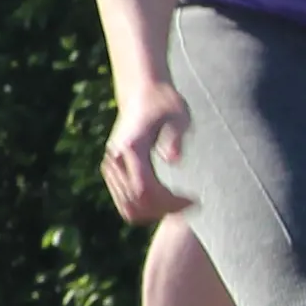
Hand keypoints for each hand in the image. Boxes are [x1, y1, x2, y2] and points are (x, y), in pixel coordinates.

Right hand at [100, 79, 193, 223]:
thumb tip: (173, 160)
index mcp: (130, 149)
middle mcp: (115, 160)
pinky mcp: (113, 171)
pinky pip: (125, 201)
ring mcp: (111, 167)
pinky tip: (167, 199)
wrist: (142, 92)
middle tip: (190, 205)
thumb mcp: (178, 115)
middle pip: (136, 204)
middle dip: (164, 211)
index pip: (145, 190)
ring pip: (127, 208)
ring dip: (154, 213)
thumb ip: (175, 137)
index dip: (170, 203)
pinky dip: (144, 208)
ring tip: (179, 204)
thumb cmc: (165, 103)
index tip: (195, 200)